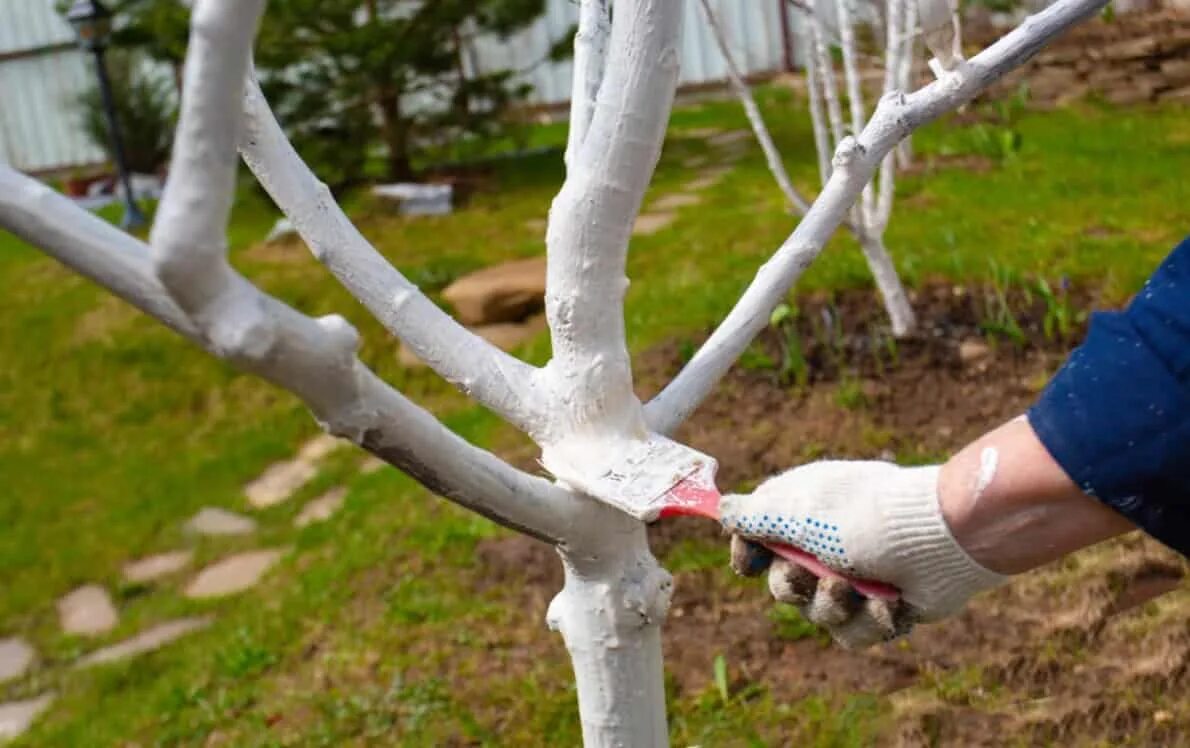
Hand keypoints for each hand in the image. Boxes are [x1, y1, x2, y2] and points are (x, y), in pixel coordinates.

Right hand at [721, 461, 1004, 648]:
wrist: (942, 540)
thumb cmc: (865, 517)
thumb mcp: (797, 510)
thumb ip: (754, 514)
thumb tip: (722, 510)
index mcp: (805, 512)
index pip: (759, 538)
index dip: (750, 554)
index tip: (751, 562)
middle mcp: (827, 544)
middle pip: (783, 584)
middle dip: (794, 587)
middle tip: (813, 576)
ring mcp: (857, 576)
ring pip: (817, 615)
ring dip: (834, 606)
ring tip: (860, 590)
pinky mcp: (883, 606)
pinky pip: (854, 633)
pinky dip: (870, 621)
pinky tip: (890, 603)